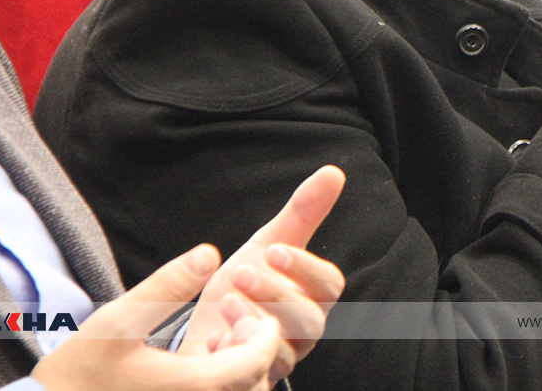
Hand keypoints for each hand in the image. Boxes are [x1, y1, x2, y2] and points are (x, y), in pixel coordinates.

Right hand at [31, 244, 283, 390]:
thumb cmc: (78, 373)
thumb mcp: (118, 322)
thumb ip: (167, 286)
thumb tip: (209, 252)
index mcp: (192, 389)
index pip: (257, 362)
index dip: (262, 331)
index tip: (246, 307)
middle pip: (256, 382)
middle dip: (254, 345)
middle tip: (233, 315)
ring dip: (240, 366)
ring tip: (217, 336)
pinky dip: (222, 383)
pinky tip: (199, 359)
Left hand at [183, 166, 346, 384]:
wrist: (207, 331)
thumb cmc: (246, 286)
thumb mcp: (269, 246)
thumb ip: (302, 213)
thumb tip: (334, 171)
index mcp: (313, 299)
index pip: (330, 286)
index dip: (305, 269)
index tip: (274, 250)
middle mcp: (303, 335)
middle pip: (310, 321)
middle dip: (276, 295)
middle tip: (241, 274)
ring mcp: (278, 362)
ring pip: (281, 354)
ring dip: (252, 325)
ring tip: (223, 304)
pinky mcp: (251, 383)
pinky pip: (251, 382)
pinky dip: (229, 360)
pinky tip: (211, 341)